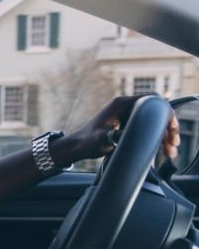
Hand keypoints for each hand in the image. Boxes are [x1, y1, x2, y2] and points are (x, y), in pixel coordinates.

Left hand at [57, 94, 179, 164]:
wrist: (75, 148)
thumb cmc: (86, 143)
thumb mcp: (102, 140)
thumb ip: (116, 136)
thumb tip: (129, 135)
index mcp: (121, 104)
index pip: (153, 99)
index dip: (166, 113)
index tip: (171, 129)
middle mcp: (124, 105)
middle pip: (156, 109)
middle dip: (168, 126)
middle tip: (173, 144)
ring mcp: (125, 113)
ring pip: (152, 118)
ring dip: (163, 132)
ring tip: (169, 150)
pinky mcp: (125, 121)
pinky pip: (146, 124)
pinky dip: (155, 134)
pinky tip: (160, 148)